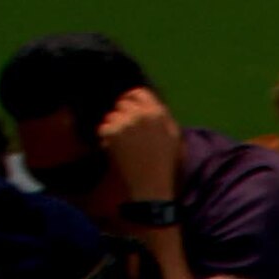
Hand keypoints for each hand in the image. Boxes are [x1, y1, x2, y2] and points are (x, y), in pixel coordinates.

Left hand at [99, 86, 181, 203]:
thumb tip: (150, 103)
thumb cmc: (166, 164)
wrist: (152, 185)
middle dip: (123, 116)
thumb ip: (163, 117)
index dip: (132, 99)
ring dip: (114, 127)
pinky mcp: (112, 133)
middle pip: (122, 104)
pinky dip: (107, 138)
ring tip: (123, 143)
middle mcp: (141, 114)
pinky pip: (103, 128)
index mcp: (158, 113)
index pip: (139, 92)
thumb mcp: (174, 137)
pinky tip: (116, 149)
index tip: (129, 108)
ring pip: (111, 116)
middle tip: (127, 132)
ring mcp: (125, 123)